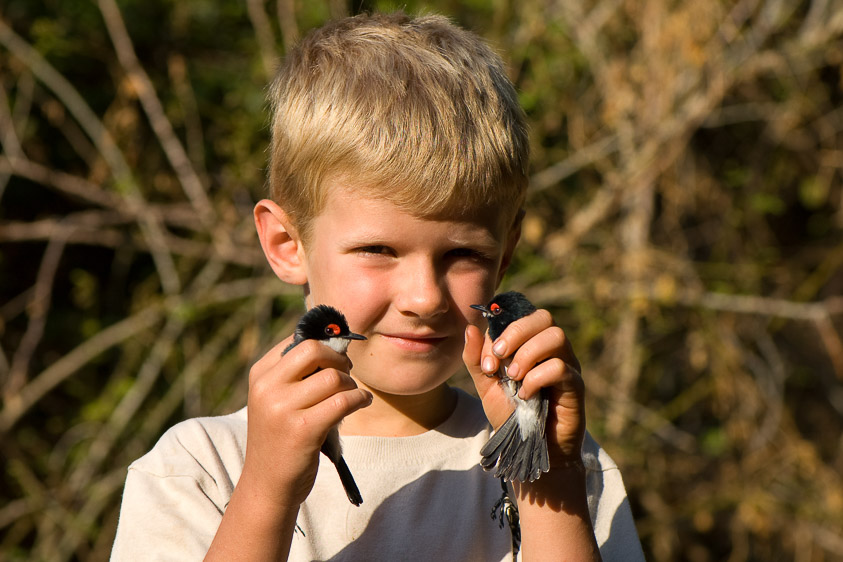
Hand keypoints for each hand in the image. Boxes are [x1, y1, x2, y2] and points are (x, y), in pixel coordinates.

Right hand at [241, 336, 372, 507]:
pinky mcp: (303, 429)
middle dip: (338, 358)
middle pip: (314, 350)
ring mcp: (282, 409)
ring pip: (333, 377)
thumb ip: (295, 374)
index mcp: (259, 375)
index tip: (336, 358)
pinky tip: (362, 402)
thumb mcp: (275, 400)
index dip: (325, 344)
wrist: (267, 485)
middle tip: (346, 373)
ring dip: (351, 384)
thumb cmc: (280, 438)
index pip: (298, 340)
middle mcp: (267, 388)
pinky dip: (360, 398)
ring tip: (351, 395)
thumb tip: (335, 343)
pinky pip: (344, 401)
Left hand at [463, 308, 585, 464]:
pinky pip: (561, 367)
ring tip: (513, 377)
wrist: (527, 448)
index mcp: (532, 344)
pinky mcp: (575, 386)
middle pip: (544, 317)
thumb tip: (471, 329)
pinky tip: (526, 395)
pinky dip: (537, 378)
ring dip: (528, 354)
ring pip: (556, 336)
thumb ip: (476, 359)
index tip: (488, 359)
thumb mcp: (486, 385)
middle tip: (499, 357)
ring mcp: (568, 366)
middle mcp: (553, 350)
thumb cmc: (510, 414)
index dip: (503, 330)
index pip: (523, 317)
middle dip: (516, 332)